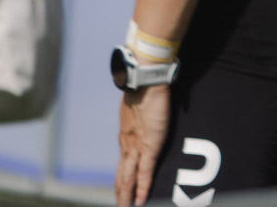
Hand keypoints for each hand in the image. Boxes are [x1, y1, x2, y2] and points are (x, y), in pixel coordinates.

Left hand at [116, 83, 170, 205]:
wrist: (146, 82)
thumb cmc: (147, 89)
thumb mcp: (144, 105)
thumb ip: (148, 111)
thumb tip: (155, 106)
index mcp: (126, 136)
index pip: (122, 164)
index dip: (121, 181)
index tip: (121, 193)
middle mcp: (127, 144)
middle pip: (121, 176)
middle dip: (121, 194)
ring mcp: (136, 147)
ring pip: (128, 179)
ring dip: (127, 197)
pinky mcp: (149, 146)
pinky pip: (144, 173)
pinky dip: (142, 189)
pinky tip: (141, 201)